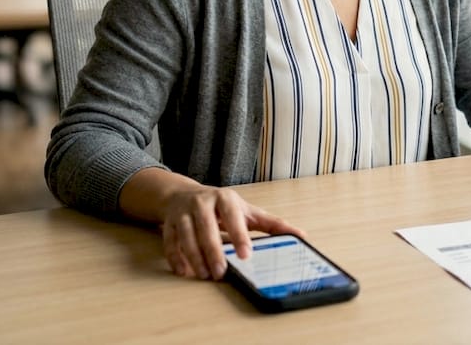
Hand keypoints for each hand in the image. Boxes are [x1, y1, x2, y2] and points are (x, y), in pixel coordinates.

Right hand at [158, 185, 305, 279]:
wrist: (184, 195)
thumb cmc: (221, 207)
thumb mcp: (247, 211)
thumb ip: (272, 224)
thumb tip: (302, 236)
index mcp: (225, 198)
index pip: (232, 216)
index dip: (239, 235)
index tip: (246, 255)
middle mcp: (202, 203)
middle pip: (206, 227)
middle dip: (213, 251)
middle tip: (221, 272)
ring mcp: (182, 212)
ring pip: (186, 235)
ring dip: (195, 257)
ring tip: (205, 274)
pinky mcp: (168, 223)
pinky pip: (170, 242)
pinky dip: (176, 258)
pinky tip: (184, 272)